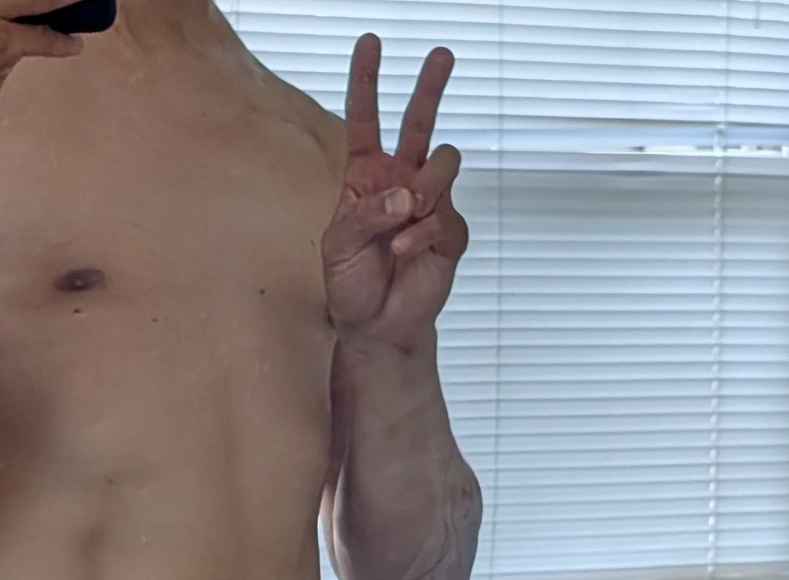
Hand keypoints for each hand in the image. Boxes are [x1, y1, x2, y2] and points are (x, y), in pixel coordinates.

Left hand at [323, 36, 468, 353]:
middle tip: (442, 55)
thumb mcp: (339, 245)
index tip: (370, 43)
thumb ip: (367, 213)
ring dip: (425, 185)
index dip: (366, 81)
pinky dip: (422, 234)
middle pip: (419, 122)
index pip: (365, 118)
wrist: (376, 327)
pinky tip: (404, 252)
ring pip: (443, 162)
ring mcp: (428, 205)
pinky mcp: (449, 233)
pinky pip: (444, 215)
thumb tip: (406, 195)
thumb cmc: (350, 284)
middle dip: (430, 87)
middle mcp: (400, 181)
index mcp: (366, 175)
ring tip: (408, 213)